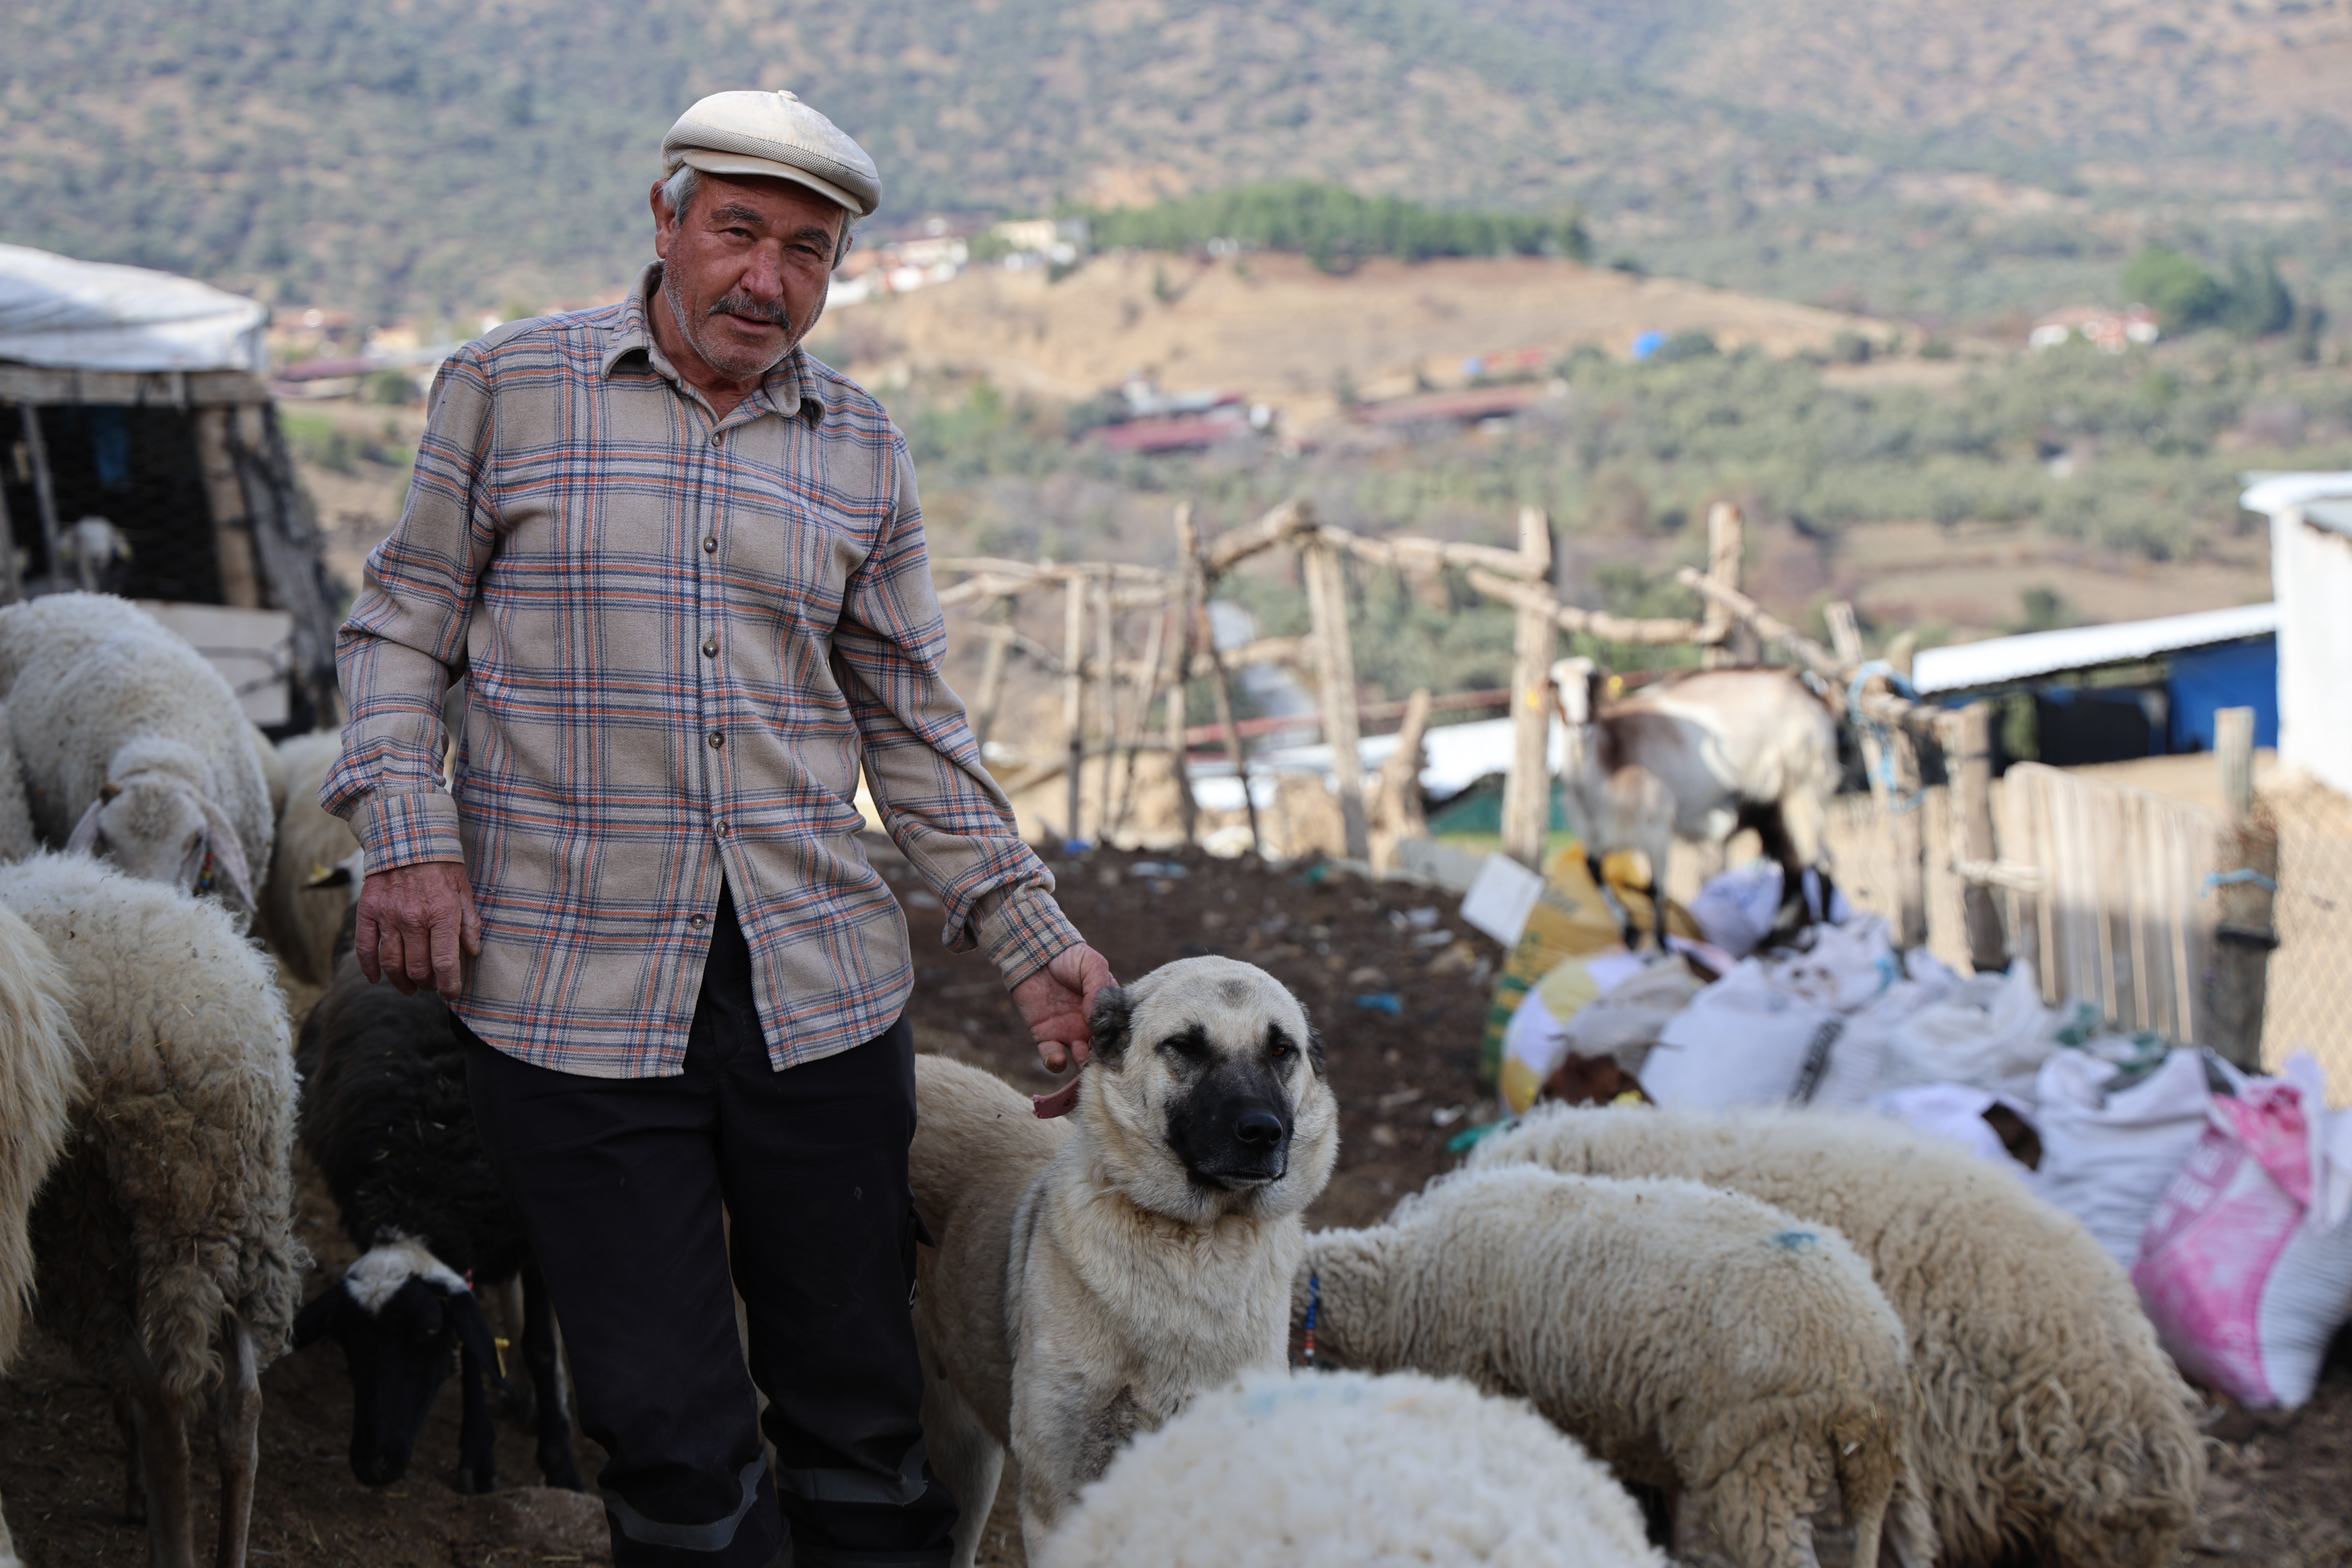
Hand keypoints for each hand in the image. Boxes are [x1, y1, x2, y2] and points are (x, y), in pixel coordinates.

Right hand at [355, 860, 481, 1000]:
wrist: (408, 838)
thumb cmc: (442, 868)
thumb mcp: (464, 893)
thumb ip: (469, 924)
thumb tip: (472, 952)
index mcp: (442, 915)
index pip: (445, 963)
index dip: (449, 986)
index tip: (451, 994)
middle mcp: (413, 919)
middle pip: (417, 968)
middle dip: (427, 984)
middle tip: (432, 985)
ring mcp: (388, 916)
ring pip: (392, 964)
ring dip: (401, 982)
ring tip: (411, 987)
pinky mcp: (367, 912)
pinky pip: (365, 948)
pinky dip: (370, 969)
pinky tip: (377, 979)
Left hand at [1011, 942, 1116, 1073]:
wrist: (1035, 953)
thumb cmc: (1069, 957)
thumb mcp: (1092, 965)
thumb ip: (1098, 989)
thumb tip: (1094, 1017)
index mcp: (1106, 1010)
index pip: (1117, 1030)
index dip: (1120, 1039)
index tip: (1121, 1046)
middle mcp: (1090, 1026)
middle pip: (1102, 1050)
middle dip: (1105, 1059)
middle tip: (1105, 1062)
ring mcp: (1069, 1033)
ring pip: (1080, 1059)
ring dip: (1084, 1065)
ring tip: (1084, 1062)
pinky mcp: (1046, 1036)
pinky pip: (1052, 1057)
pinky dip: (1055, 1063)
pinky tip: (1057, 1059)